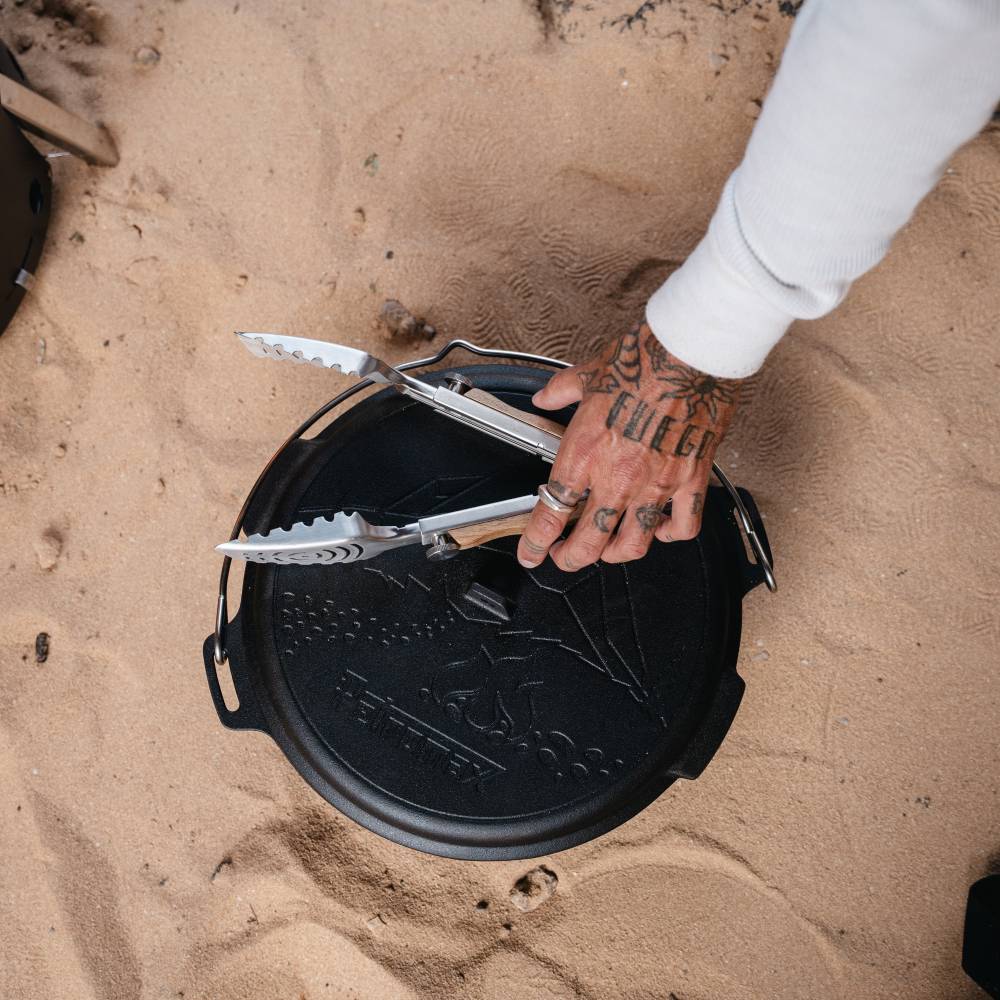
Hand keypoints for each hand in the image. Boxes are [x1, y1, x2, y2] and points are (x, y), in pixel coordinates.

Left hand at [516, 322, 740, 570]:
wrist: (689, 353)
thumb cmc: (641, 360)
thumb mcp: (587, 374)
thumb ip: (560, 392)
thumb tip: (545, 396)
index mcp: (584, 454)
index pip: (551, 514)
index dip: (536, 542)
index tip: (531, 552)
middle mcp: (616, 477)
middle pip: (588, 542)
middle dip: (571, 558)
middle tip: (565, 558)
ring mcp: (655, 483)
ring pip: (633, 544)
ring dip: (615, 555)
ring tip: (608, 552)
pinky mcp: (690, 479)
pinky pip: (683, 525)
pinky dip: (670, 535)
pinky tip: (662, 530)